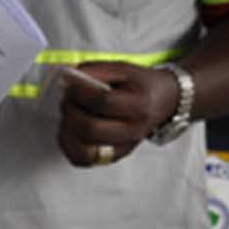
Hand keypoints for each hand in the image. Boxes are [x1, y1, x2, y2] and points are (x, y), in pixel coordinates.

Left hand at [56, 61, 180, 168]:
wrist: (161, 103)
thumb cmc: (140, 85)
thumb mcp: (123, 69)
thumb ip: (96, 71)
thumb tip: (67, 78)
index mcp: (138, 106)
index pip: (103, 102)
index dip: (80, 91)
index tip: (69, 82)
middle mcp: (131, 132)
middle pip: (91, 129)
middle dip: (71, 111)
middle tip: (68, 98)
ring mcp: (121, 148)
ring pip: (82, 149)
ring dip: (67, 128)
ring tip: (70, 112)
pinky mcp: (110, 158)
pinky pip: (80, 159)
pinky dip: (67, 144)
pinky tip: (69, 128)